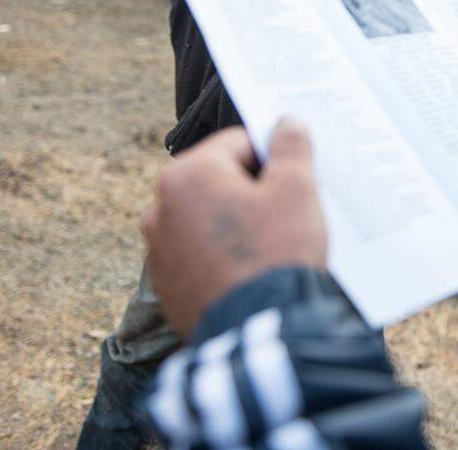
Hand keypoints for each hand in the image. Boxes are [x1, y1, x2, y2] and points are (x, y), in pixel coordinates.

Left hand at [142, 120, 328, 337]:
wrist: (259, 335)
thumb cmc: (277, 252)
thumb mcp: (297, 189)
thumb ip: (291, 146)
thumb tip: (286, 123)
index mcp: (186, 175)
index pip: (239, 143)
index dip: (274, 156)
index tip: (298, 178)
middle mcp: (160, 208)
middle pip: (220, 180)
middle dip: (254, 190)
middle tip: (290, 211)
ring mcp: (159, 251)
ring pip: (210, 218)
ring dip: (238, 223)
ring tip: (272, 245)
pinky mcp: (167, 287)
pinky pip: (201, 254)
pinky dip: (225, 255)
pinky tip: (254, 270)